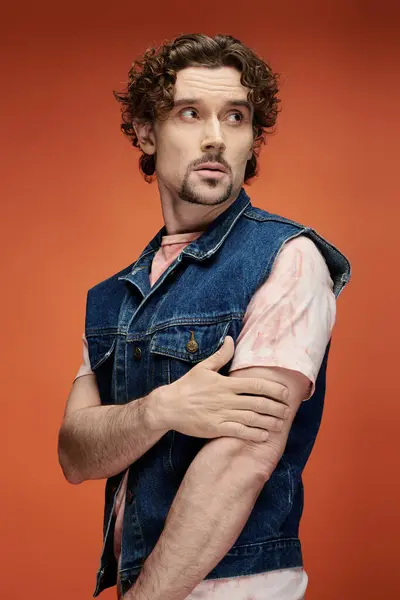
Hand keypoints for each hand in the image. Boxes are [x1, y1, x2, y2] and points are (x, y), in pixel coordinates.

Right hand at [148, 336, 288, 441]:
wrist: (168, 406)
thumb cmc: (186, 386)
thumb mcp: (203, 367)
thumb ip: (220, 355)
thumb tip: (230, 338)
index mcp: (225, 383)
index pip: (255, 384)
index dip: (274, 389)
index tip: (285, 393)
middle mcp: (226, 399)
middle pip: (258, 402)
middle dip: (276, 407)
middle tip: (288, 410)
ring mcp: (221, 414)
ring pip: (251, 418)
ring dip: (269, 422)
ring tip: (281, 424)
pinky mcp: (215, 428)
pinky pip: (238, 432)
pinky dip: (253, 434)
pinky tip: (264, 435)